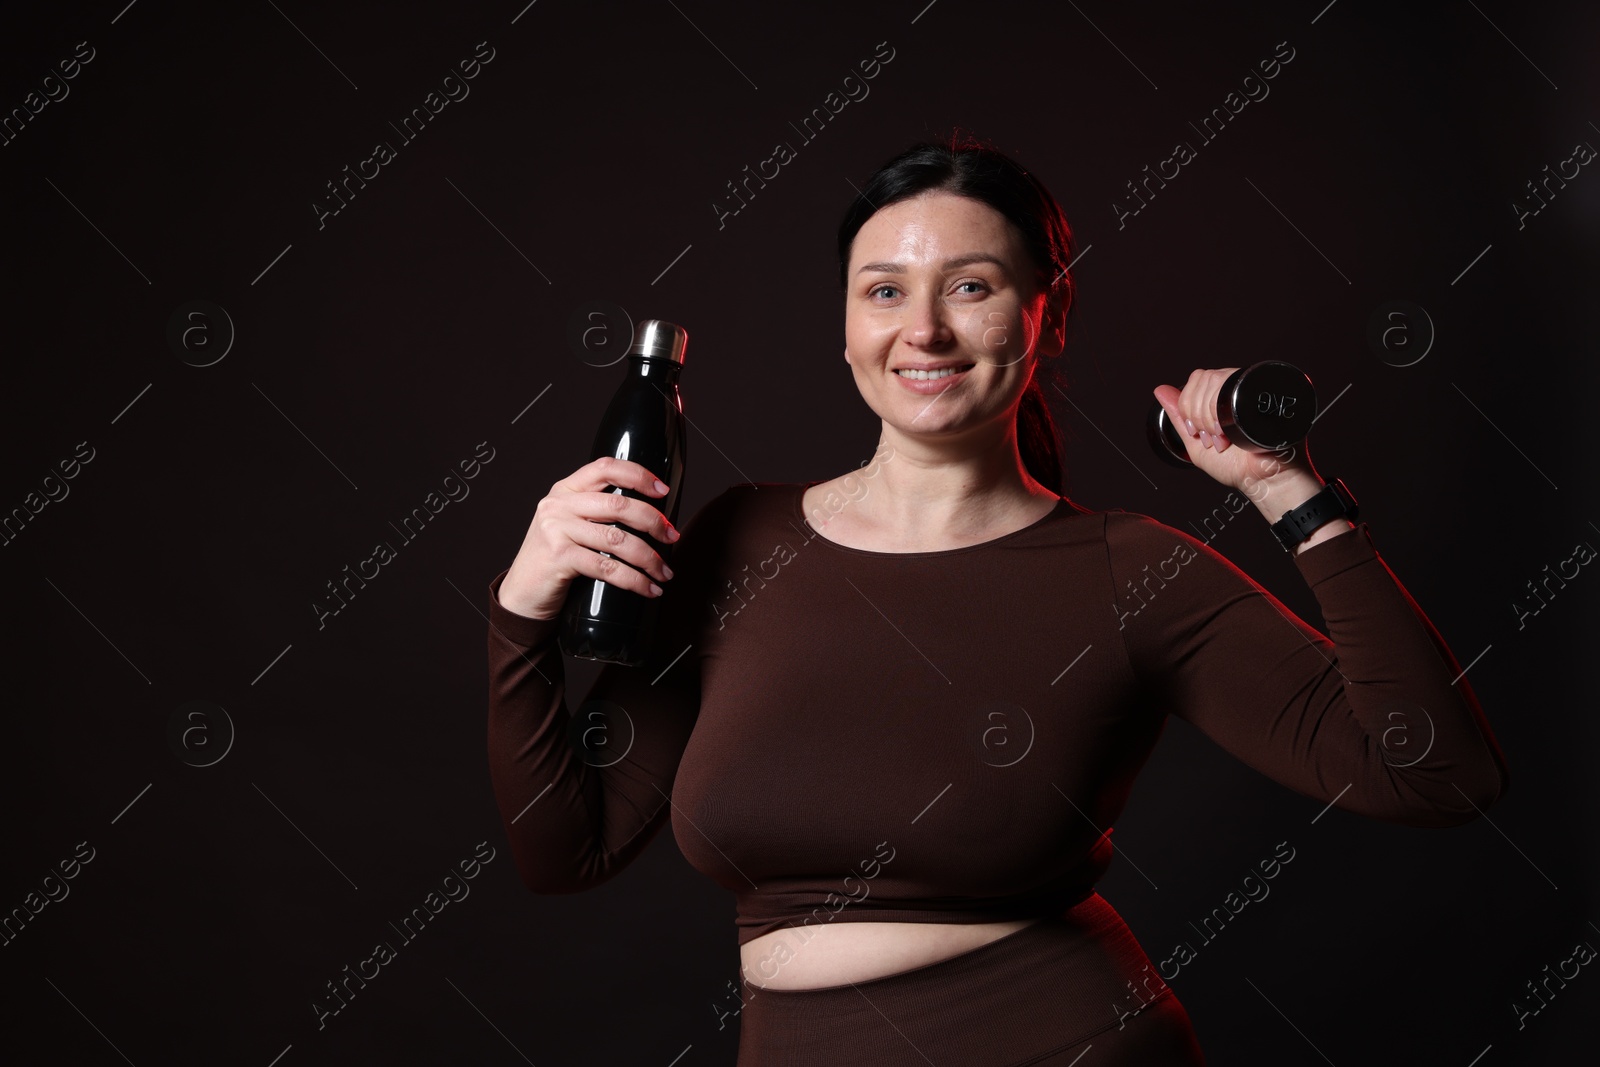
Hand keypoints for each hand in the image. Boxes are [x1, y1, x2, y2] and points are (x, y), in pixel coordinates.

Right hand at [498, 457, 679, 619]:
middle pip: (619, 504)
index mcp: (565, 490)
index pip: (606, 468)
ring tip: (664, 572)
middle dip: (654, 522)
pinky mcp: (559, 557)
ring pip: (617, 539)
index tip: (663, 491)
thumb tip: (649, 516)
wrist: (521, 594)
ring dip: (649, 558)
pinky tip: (648, 588)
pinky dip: (634, 580)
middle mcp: (559, 505)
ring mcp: (556, 530)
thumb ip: (596, 512)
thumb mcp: (569, 525)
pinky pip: (607, 566)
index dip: (639, 475)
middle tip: (672, 536)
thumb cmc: (554, 560)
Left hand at [1151, 368, 1316, 498]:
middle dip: (1199, 415)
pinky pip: (1232, 388)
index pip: (1196, 380)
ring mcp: (1250, 390)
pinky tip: (1226, 435)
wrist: (1262, 479)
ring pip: (1215, 381)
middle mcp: (1236, 390)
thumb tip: (1161, 390)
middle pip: (1204, 379)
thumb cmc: (1235, 466)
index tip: (1198, 432)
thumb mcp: (1194, 442)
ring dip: (1210, 419)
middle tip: (1212, 438)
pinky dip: (1220, 416)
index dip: (1190, 407)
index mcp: (1222, 397)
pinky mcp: (1263, 395)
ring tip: (1222, 440)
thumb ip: (1178, 416)